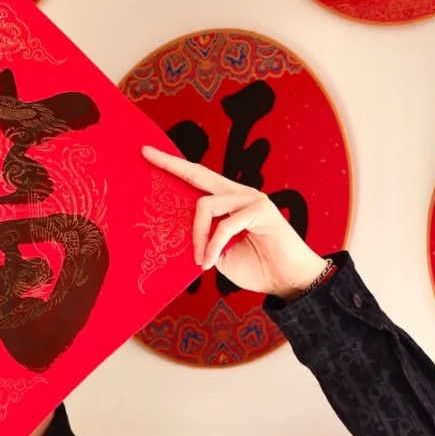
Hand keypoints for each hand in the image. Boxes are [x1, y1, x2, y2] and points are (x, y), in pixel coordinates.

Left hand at [141, 146, 326, 298]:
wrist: (288, 281)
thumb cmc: (258, 268)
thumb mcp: (221, 255)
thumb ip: (205, 242)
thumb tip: (183, 238)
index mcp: (230, 202)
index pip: (198, 179)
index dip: (175, 167)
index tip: (148, 153)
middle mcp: (240, 193)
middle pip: (199, 174)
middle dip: (171, 164)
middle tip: (145, 154)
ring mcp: (252, 199)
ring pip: (206, 205)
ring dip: (198, 237)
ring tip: (201, 261)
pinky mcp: (261, 210)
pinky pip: (225, 225)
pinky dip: (213, 246)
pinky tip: (211, 263)